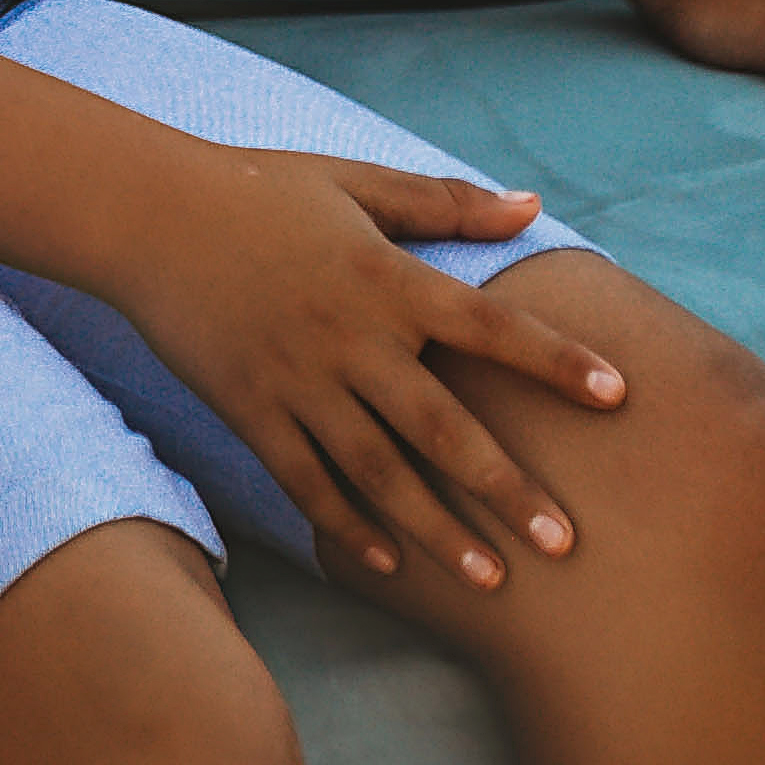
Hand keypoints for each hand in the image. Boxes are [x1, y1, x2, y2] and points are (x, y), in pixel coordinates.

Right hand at [123, 149, 624, 595]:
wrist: (147, 213)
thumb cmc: (258, 189)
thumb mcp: (353, 182)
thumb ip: (443, 202)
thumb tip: (533, 207)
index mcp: (383, 276)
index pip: (488, 325)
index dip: (555, 360)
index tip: (618, 395)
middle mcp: (349, 336)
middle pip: (442, 425)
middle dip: (506, 488)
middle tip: (566, 545)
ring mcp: (298, 380)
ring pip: (379, 471)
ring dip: (438, 529)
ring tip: (493, 582)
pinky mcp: (251, 409)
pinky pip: (306, 480)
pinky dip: (347, 525)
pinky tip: (389, 563)